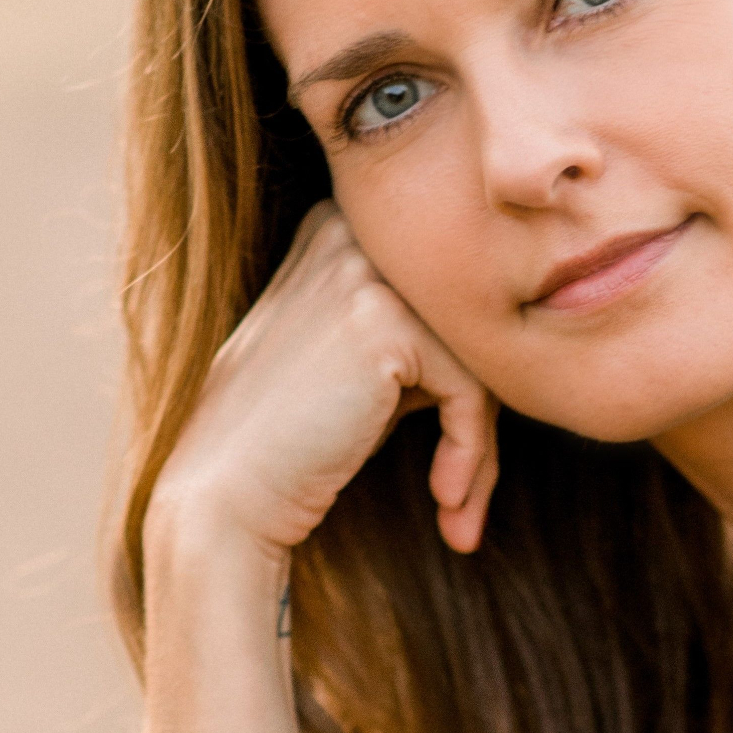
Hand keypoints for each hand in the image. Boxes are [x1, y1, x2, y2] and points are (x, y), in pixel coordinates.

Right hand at [147, 200, 498, 556]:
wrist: (221, 497)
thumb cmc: (293, 439)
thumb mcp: (352, 355)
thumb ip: (415, 323)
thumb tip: (511, 330)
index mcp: (336, 224)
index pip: (442, 289)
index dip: (458, 372)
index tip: (456, 449)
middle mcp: (348, 230)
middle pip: (467, 316)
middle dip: (477, 411)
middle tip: (467, 491)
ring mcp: (363, 270)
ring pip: (479, 354)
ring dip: (479, 444)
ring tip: (460, 508)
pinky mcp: (383, 322)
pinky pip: (471, 390)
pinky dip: (471, 453)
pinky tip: (445, 501)